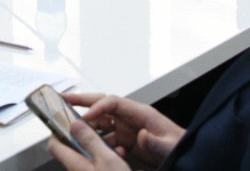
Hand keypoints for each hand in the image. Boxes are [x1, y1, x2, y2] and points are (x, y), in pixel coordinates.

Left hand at [48, 120, 129, 169]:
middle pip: (72, 149)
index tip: (69, 120)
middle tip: (99, 132)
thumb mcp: (106, 159)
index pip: (54, 144)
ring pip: (88, 157)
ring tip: (116, 148)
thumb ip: (90, 141)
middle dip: (87, 138)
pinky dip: (106, 160)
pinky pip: (97, 166)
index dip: (58, 129)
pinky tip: (119, 159)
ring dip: (101, 149)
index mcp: (74, 164)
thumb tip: (75, 124)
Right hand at [58, 93, 184, 168]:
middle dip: (82, 100)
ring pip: (102, 120)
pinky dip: (99, 142)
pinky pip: (108, 137)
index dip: (97, 108)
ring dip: (87, 122)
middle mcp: (132, 117)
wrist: (187, 153)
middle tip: (62, 98)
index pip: (113, 103)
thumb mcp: (170, 146)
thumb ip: (155, 142)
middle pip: (103, 103)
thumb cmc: (181, 145)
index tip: (84, 117)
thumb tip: (141, 136)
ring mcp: (129, 127)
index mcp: (141, 112)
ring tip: (70, 126)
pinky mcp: (128, 139)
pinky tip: (99, 151)